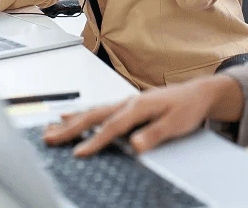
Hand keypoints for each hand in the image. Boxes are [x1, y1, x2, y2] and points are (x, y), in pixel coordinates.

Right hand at [43, 76, 241, 157]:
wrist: (197, 93)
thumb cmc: (187, 108)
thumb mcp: (176, 124)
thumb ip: (154, 135)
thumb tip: (136, 146)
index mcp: (138, 107)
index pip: (112, 127)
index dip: (94, 141)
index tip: (78, 153)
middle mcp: (128, 102)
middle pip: (94, 116)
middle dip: (70, 129)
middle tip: (49, 139)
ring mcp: (125, 102)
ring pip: (92, 112)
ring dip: (70, 121)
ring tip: (50, 129)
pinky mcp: (125, 105)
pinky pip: (97, 109)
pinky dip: (80, 114)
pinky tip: (67, 116)